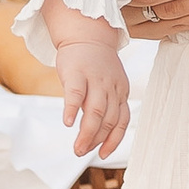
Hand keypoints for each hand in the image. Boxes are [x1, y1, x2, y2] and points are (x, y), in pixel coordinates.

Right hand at [43, 8, 130, 155]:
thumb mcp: (109, 84)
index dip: (114, 140)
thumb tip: (96, 136)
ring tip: (77, 148)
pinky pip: (75, 94)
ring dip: (86, 133)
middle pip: (108, 119)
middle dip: (96, 140)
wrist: (86, 33)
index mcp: (121, 91)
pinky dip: (72, 110)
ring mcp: (95, 79)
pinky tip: (67, 123)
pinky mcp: (76, 72)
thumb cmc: (96, 65)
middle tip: (81, 153)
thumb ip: (107, 107)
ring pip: (95, 111)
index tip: (103, 155)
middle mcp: (111, 87)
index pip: (122, 121)